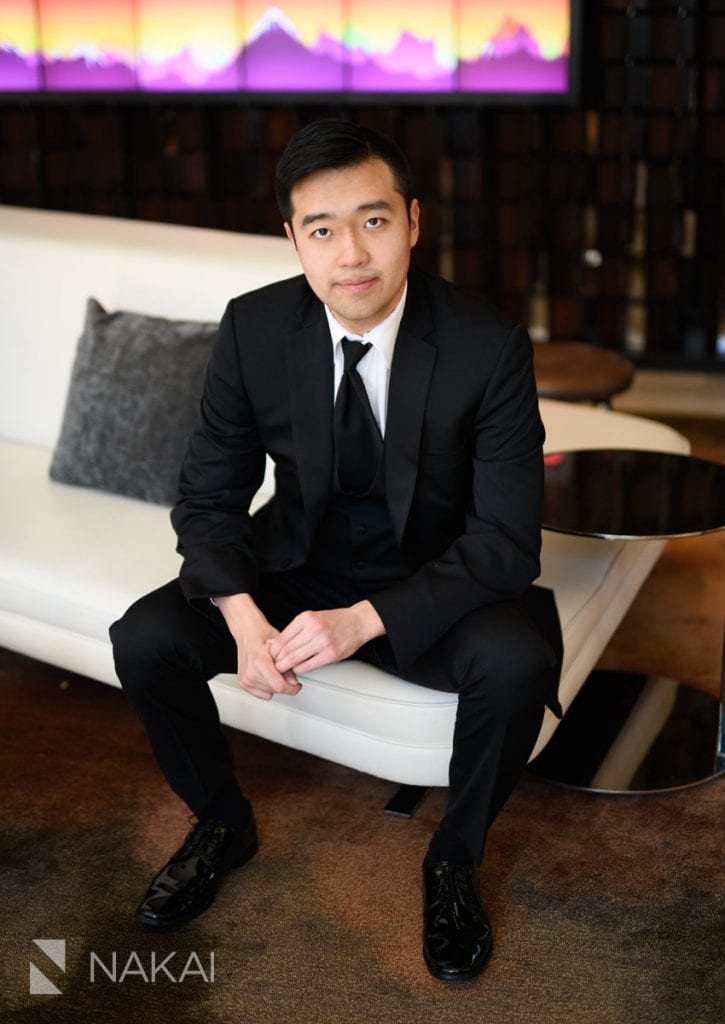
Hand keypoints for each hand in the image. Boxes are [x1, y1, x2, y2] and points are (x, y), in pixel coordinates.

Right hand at [216, 593, 300, 700]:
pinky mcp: (243, 683)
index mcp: (259, 662)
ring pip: (270, 693)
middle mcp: (250, 672)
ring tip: (275, 670)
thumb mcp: (281, 647)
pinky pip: (263, 694)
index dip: (292, 688)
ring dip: (276, 685)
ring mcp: (245, 679)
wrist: (247, 633)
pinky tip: (268, 675)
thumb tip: (294, 683)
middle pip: (275, 690)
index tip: (297, 685)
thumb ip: (288, 665)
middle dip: (284, 683)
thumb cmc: (263, 635)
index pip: (279, 685)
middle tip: (285, 671)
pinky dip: (268, 687)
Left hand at [268, 601, 384, 674]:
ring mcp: (323, 642)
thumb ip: (292, 631)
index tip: (269, 656)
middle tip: (273, 666)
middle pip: (286, 650)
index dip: (273, 650)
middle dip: (277, 661)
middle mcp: (314, 629)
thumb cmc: (335, 621)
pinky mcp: (331, 654)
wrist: (358, 622)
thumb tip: (272, 643)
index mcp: (306, 618)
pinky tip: (298, 668)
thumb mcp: (311, 618)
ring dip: (287, 667)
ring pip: (295, 658)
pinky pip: (308, 666)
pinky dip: (300, 669)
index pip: (282, 638)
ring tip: (283, 669)